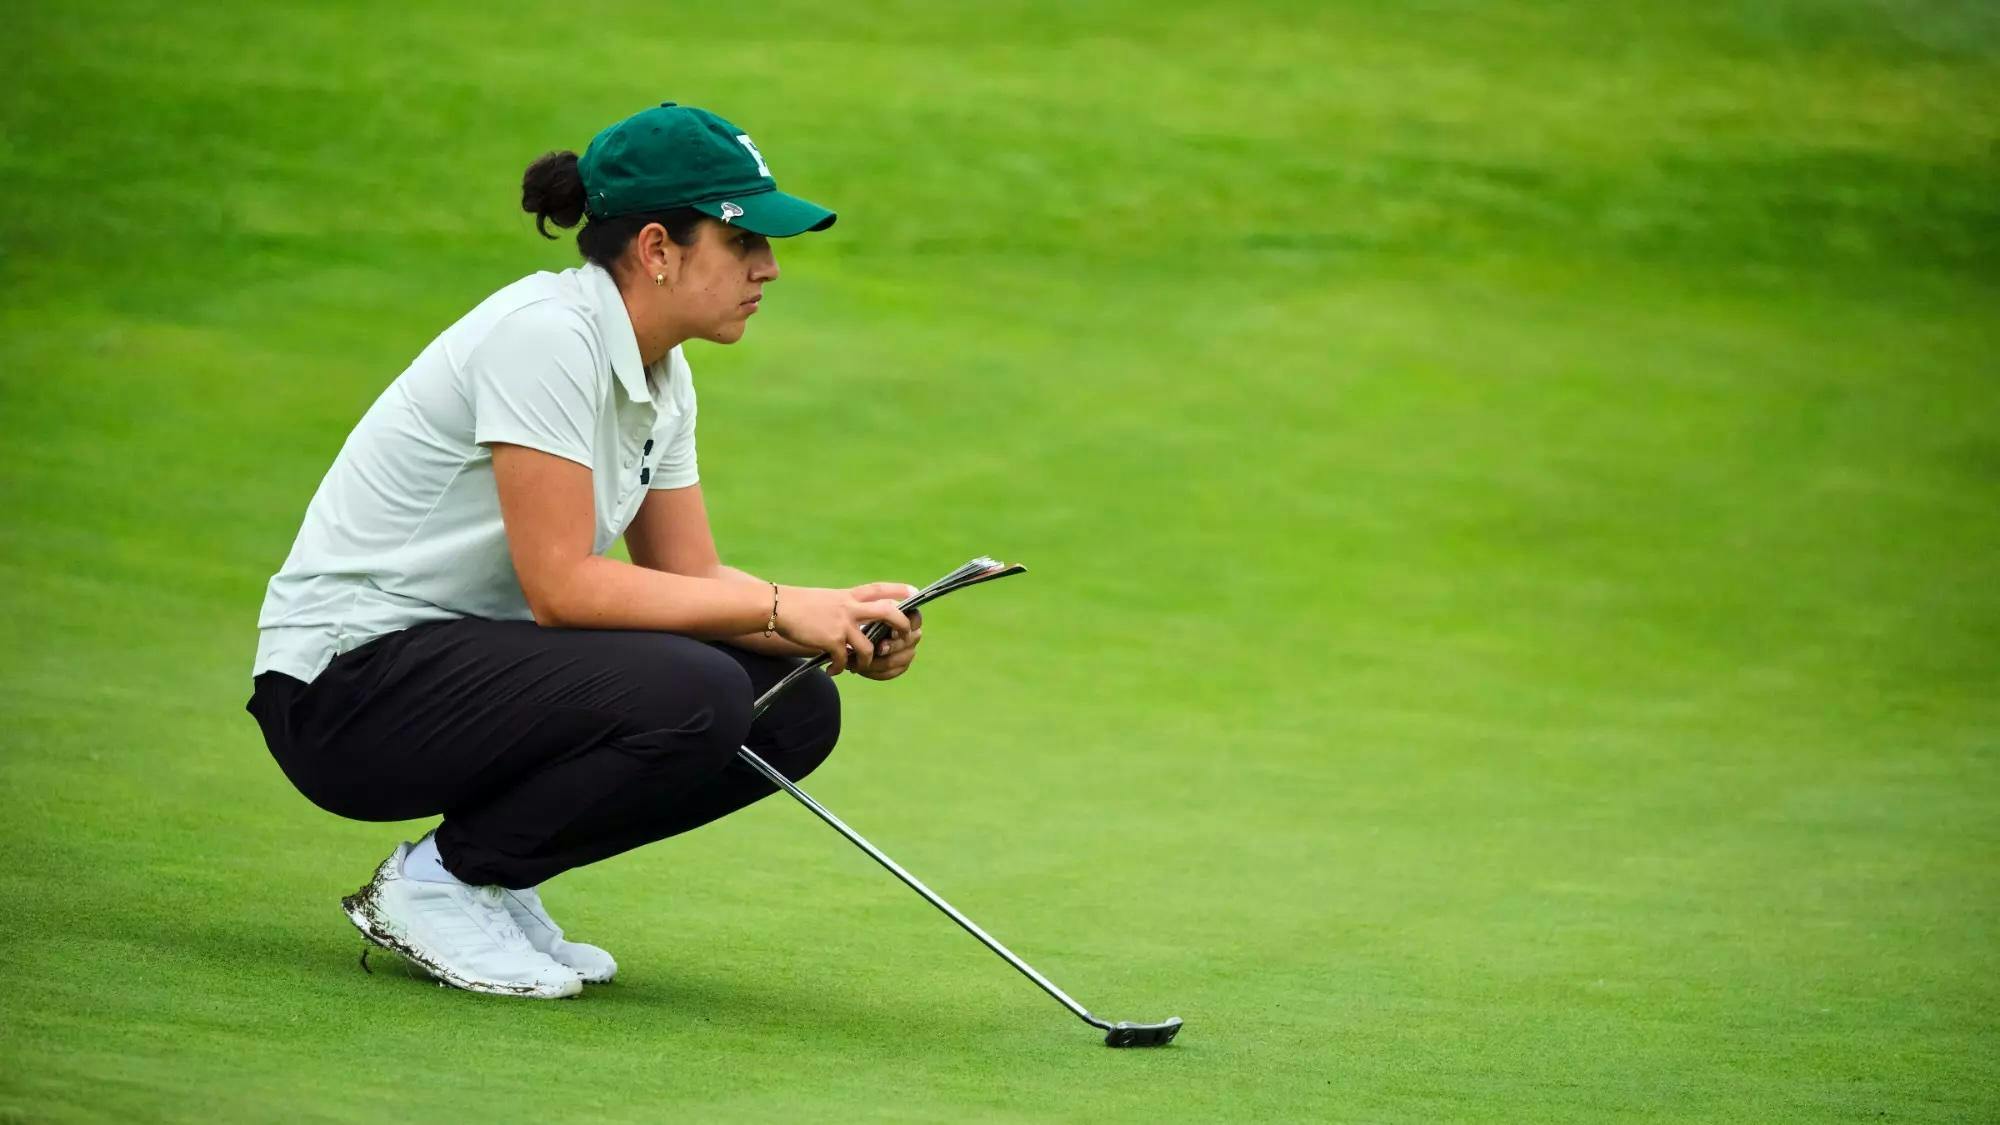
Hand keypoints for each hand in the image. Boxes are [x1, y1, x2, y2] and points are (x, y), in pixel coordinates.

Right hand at [774, 582, 915, 674]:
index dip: (900, 590)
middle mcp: (850, 607)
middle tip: (901, 639)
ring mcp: (842, 623)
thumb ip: (846, 607)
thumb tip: (860, 620)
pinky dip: (840, 669)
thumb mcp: (828, 598)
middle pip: (888, 613)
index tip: (915, 593)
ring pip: (869, 647)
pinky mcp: (830, 639)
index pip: (880, 589)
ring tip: (857, 667)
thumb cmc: (800, 605)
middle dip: (901, 627)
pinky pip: (844, 660)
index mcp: (850, 596)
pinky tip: (832, 672)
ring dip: (866, 662)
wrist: (777, 607)